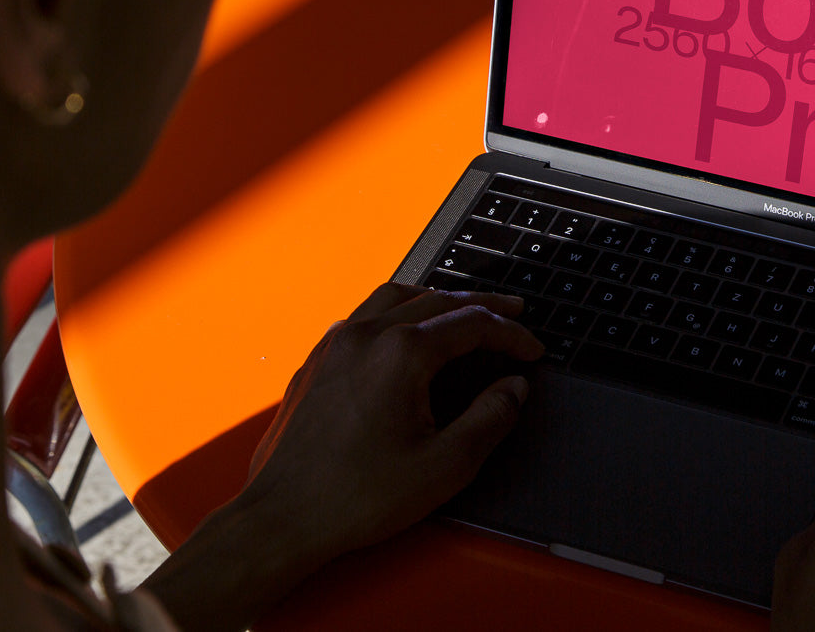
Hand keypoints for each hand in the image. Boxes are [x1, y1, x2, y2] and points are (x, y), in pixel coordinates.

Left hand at [239, 282, 543, 563]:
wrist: (283, 517)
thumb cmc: (356, 496)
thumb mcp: (445, 465)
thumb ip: (490, 418)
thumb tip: (514, 388)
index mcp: (402, 352)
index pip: (472, 324)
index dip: (511, 334)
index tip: (532, 350)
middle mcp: (367, 335)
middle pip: (438, 300)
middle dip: (482, 307)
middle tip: (512, 313)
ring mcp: (336, 344)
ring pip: (396, 297)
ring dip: (437, 299)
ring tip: (462, 310)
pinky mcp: (316, 361)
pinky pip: (364, 315)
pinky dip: (398, 311)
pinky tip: (405, 332)